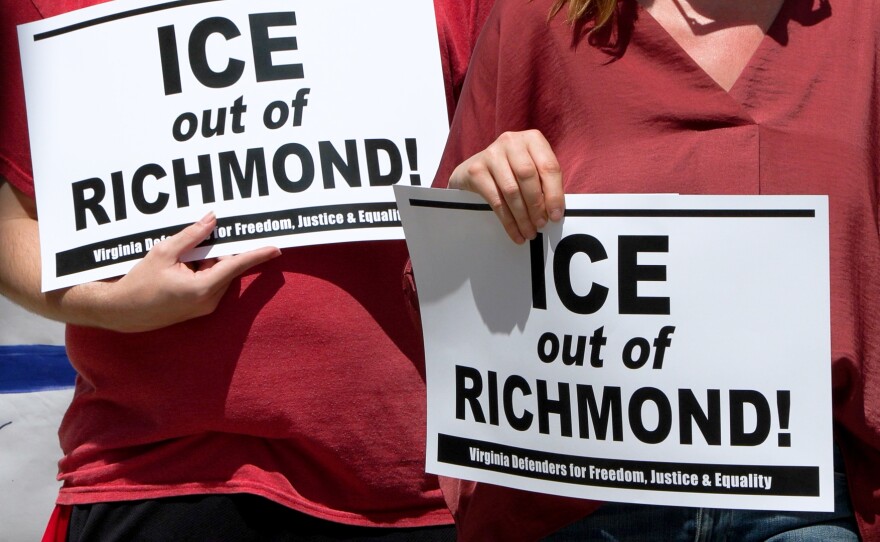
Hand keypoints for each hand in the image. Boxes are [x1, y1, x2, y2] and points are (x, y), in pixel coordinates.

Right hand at [85, 212, 280, 331]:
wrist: (121, 312)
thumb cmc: (139, 283)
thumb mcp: (164, 252)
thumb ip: (192, 236)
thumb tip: (213, 219)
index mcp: (202, 288)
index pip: (236, 266)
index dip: (257, 255)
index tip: (276, 248)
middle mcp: (208, 301)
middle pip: (226, 268)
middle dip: (217, 253)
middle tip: (200, 243)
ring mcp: (205, 307)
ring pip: (218, 275)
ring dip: (207, 263)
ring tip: (181, 261)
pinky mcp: (199, 309)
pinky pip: (210, 284)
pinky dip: (202, 272)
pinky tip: (181, 269)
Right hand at [449, 129, 563, 242]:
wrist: (475, 169)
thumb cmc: (511, 170)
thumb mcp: (532, 168)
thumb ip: (544, 184)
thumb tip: (554, 212)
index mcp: (532, 139)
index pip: (549, 167)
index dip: (554, 194)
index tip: (555, 215)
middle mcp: (511, 142)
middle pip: (528, 176)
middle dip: (536, 205)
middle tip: (541, 224)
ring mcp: (492, 154)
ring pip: (511, 190)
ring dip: (522, 216)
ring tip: (529, 232)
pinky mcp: (476, 170)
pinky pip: (496, 200)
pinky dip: (508, 221)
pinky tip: (515, 232)